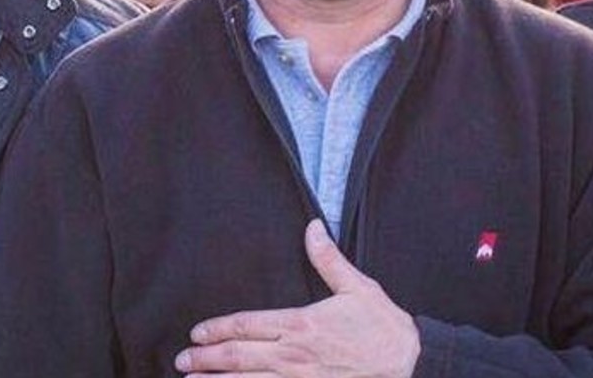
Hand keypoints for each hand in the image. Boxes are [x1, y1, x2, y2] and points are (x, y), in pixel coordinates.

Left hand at [174, 220, 419, 377]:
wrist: (411, 365)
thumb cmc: (383, 327)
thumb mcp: (358, 288)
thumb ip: (328, 260)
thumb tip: (312, 227)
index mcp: (301, 324)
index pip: (247, 325)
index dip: (217, 329)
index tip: (196, 333)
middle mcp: (294, 355)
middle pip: (239, 357)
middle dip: (206, 359)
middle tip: (181, 361)